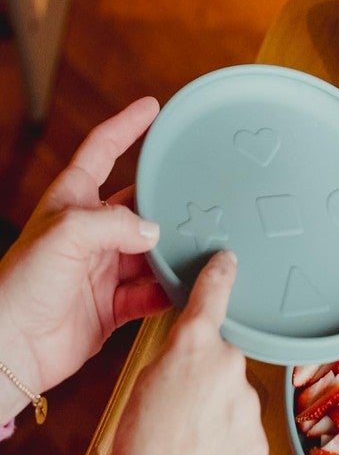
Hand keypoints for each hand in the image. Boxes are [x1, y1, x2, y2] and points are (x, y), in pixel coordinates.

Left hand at [0, 98, 168, 418]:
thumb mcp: (66, 233)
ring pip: (150, 250)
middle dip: (166, 201)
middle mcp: (90, 231)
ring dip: (173, 250)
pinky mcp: (111, 305)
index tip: (151, 107)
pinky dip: (169, 290)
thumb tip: (155, 231)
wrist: (9, 347)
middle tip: (200, 195)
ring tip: (203, 244)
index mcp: (72, 200)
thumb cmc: (21, 284)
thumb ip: (116, 223)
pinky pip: (150, 292)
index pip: (102, 150)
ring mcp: (101, 268)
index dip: (126, 126)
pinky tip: (188, 286)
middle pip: (138, 205)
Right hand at [100, 252, 267, 454]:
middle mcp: (231, 370)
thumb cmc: (138, 451)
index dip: (221, 276)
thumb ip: (177, 357)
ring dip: (220, 413)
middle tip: (183, 408)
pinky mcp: (260, 444)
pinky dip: (228, 442)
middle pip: (227, 362)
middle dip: (210, 379)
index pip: (213, 297)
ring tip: (190, 440)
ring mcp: (251, 409)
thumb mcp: (145, 384)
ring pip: (237, 399)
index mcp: (196, 349)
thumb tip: (195, 352)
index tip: (229, 262)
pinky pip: (245, 432)